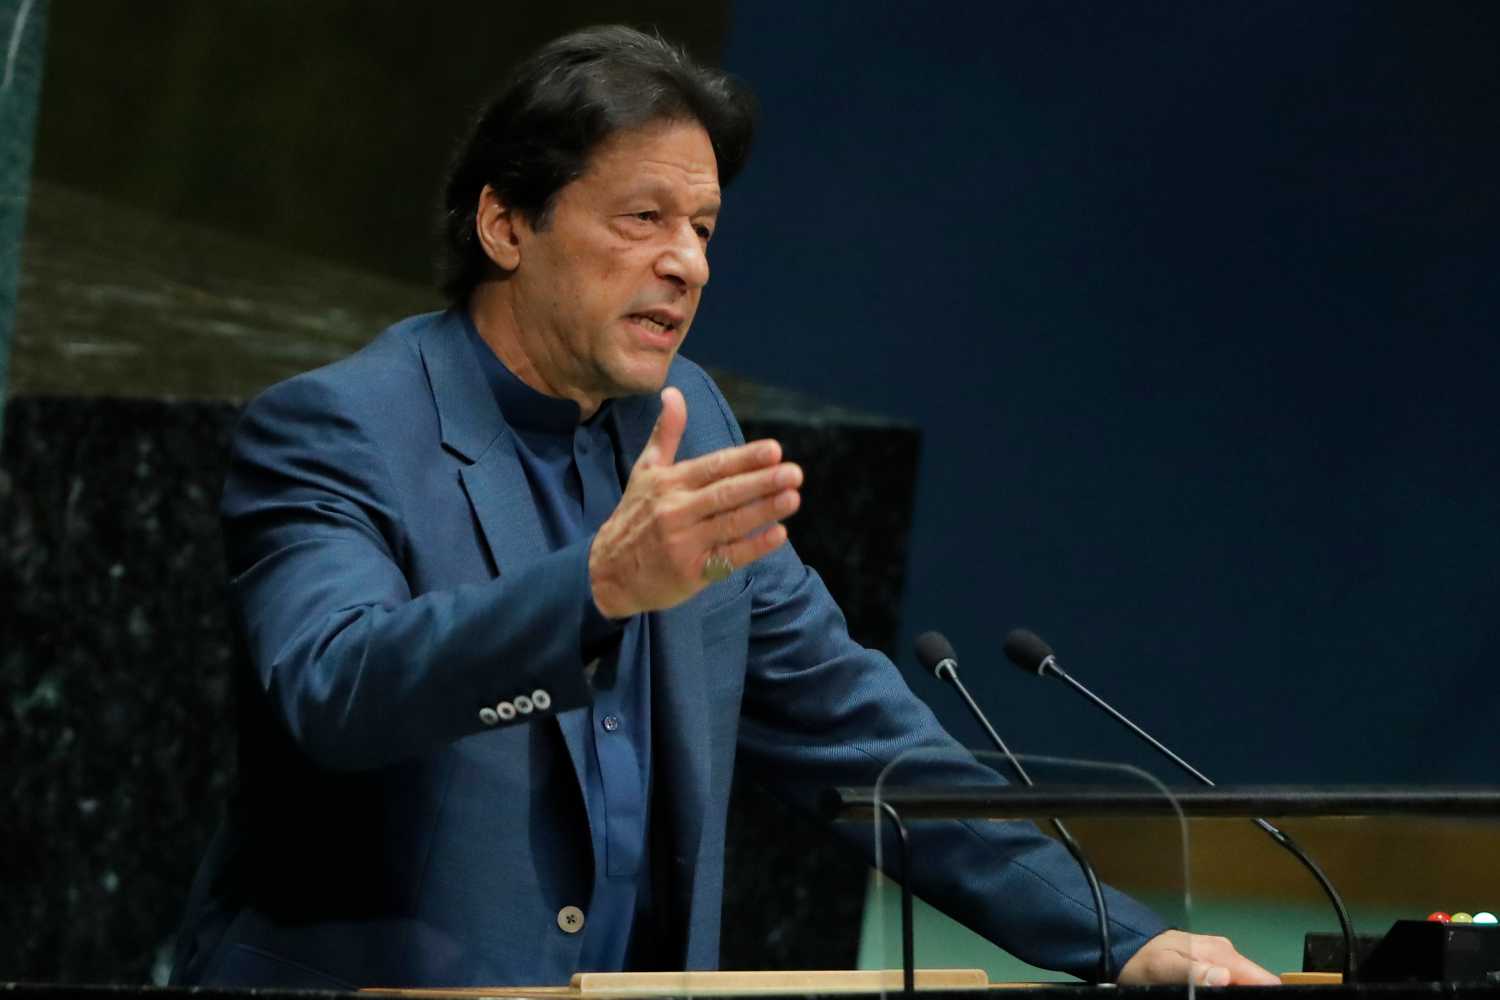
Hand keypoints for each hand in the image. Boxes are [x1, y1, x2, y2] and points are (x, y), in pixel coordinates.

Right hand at [589, 387, 801, 618]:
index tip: (774, 450)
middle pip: (725, 494)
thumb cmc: (634, 515)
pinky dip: (754, 546)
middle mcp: (676, 510)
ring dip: (763, 511)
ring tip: (792, 498)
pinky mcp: (690, 571)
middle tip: (794, 473)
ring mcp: (683, 542)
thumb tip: (673, 392)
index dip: (744, 458)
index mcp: (669, 483)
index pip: (713, 466)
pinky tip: (778, 534)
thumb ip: (666, 433)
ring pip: (730, 524)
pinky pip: (728, 557)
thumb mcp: (645, 471)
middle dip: (762, 482)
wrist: (609, 571)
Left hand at [1118, 930, 1280, 985]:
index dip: (1267, 995)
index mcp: (1221, 953)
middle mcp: (1226, 954)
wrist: (1124, 945)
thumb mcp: (1163, 968)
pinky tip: (1214, 996)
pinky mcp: (1209, 964)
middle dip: (1247, 997)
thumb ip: (1193, 972)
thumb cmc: (1143, 959)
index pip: (1262, 978)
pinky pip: (1227, 980)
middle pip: (1253, 983)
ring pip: (1240, 983)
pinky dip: (1225, 991)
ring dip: (1235, 994)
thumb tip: (1225, 977)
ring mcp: (1218, 958)